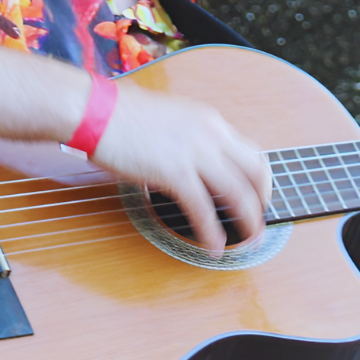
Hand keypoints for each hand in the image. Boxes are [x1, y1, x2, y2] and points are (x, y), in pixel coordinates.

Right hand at [88, 83, 270, 253]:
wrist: (96, 111)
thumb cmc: (119, 114)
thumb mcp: (168, 119)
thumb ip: (186, 139)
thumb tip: (189, 162)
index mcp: (208, 120)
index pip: (250, 151)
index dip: (260, 179)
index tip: (258, 196)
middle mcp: (210, 134)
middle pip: (255, 172)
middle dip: (262, 201)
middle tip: (259, 222)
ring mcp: (195, 153)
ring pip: (238, 193)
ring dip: (248, 221)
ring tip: (249, 241)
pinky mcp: (175, 173)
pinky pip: (203, 210)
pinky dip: (212, 233)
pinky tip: (214, 247)